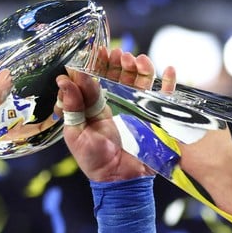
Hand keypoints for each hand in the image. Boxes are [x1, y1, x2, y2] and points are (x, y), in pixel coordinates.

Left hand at [56, 48, 175, 182]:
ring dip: (140, 68)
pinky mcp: (152, 117)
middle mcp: (115, 104)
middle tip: (117, 53)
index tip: (95, 51)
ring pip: (140, 81)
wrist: (119, 181)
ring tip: (135, 60)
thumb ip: (73, 107)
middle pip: (118, 76)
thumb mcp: (77, 134)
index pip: (95, 81)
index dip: (95, 65)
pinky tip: (168, 70)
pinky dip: (168, 83)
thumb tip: (63, 80)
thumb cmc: (94, 161)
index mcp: (93, 108)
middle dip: (118, 63)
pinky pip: (164, 97)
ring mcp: (135, 109)